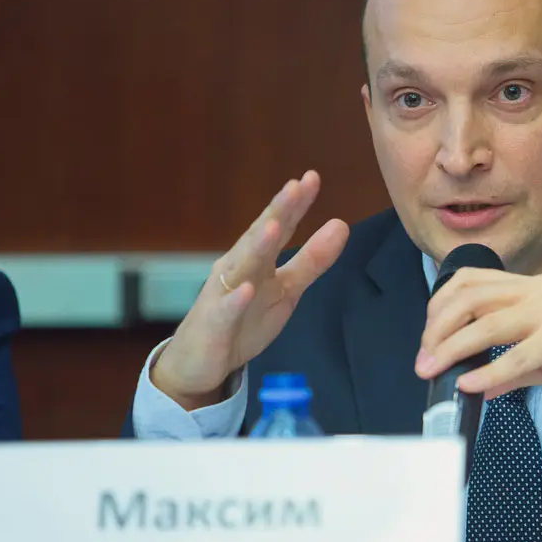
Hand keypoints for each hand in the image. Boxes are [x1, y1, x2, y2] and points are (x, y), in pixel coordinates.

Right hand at [151, 171, 348, 409]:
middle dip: (276, 212)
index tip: (312, 178)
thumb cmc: (244, 320)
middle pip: (258, 237)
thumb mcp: (286, 290)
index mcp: (256, 259)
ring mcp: (222, 295)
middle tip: (295, 186)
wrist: (200, 363)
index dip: (294, 204)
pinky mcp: (213, 325)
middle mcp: (237, 269)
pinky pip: (224, 311)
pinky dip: (234, 301)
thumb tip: (341, 225)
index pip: (278, 226)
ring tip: (275, 226)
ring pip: (240, 267)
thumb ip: (312, 261)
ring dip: (256, 246)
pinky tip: (245, 289)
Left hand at [414, 269, 541, 399]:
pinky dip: (488, 372)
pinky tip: (471, 386)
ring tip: (433, 370)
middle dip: (437, 328)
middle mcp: (538, 291)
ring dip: (451, 349)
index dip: (440, 306)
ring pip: (486, 324)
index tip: (428, 337)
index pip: (472, 282)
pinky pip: (516, 356)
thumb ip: (513, 368)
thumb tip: (480, 386)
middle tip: (424, 359)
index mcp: (532, 287)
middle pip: (470, 298)